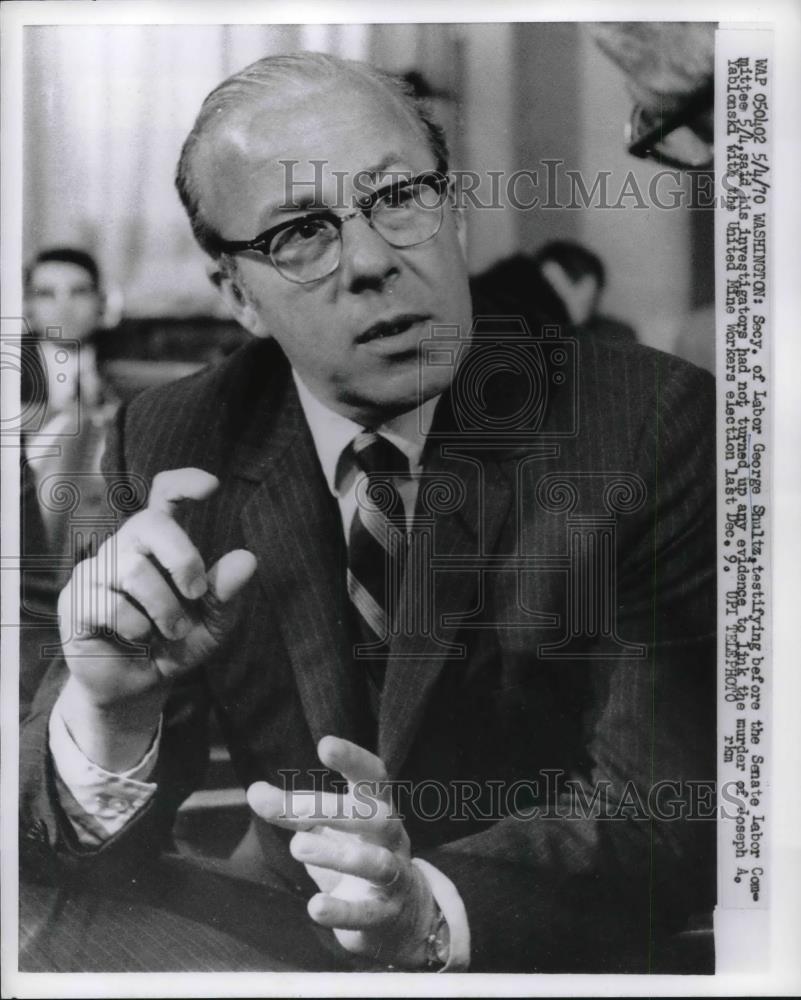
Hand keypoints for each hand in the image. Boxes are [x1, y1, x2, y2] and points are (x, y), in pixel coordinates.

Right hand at [56, 467, 255, 768]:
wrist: (138, 687)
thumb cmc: (175, 644)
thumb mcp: (212, 624)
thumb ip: (227, 594)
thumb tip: (248, 559)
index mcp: (160, 543)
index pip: (165, 494)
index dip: (185, 482)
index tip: (213, 487)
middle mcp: (126, 547)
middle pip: (150, 520)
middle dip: (182, 557)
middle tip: (196, 592)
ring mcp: (95, 570)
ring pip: (134, 570)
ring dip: (164, 609)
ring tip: (170, 632)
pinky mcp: (75, 600)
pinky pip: (110, 604)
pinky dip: (136, 628)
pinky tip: (137, 639)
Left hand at [247, 736, 438, 968]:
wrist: (397, 914)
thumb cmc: (353, 854)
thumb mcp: (324, 829)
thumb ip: (292, 811)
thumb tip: (255, 791)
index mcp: (378, 808)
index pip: (373, 776)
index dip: (353, 759)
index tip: (325, 745)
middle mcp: (392, 837)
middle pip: (374, 817)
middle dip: (334, 811)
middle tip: (293, 811)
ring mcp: (393, 877)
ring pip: (375, 863)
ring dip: (336, 855)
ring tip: (297, 847)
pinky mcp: (385, 915)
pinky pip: (367, 913)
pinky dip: (342, 911)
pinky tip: (315, 907)